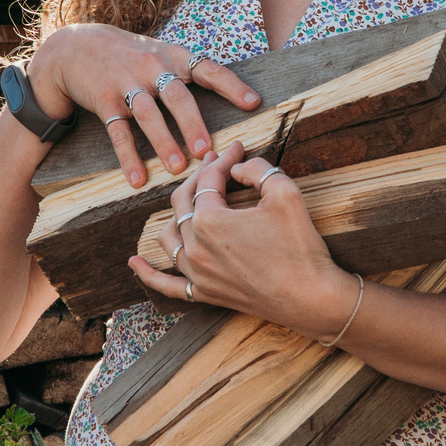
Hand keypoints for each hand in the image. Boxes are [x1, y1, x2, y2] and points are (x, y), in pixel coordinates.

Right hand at [28, 26, 259, 185]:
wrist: (75, 47)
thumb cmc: (131, 55)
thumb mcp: (161, 52)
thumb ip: (189, 72)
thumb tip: (235, 97)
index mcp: (173, 56)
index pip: (208, 69)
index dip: (231, 85)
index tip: (253, 103)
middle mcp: (152, 66)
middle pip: (177, 96)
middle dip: (193, 123)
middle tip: (207, 150)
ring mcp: (126, 83)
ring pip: (148, 114)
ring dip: (164, 142)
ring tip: (178, 168)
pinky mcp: (104, 100)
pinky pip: (118, 132)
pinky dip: (128, 157)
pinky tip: (137, 179)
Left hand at [126, 149, 359, 335]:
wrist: (311, 297)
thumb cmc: (301, 245)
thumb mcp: (285, 192)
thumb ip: (257, 169)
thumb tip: (238, 168)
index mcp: (209, 220)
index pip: (209, 179)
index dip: (223, 159)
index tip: (237, 148)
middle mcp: (195, 246)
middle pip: (184, 203)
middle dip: (199, 178)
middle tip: (218, 164)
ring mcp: (197, 273)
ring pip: (169, 237)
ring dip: (177, 214)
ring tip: (190, 199)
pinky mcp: (205, 293)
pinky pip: (168, 285)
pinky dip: (149, 273)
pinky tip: (134, 262)